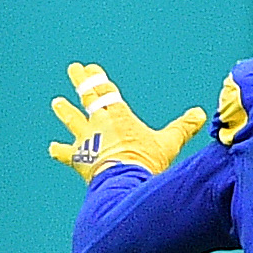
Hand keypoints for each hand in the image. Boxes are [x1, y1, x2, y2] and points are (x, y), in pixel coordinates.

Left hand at [46, 62, 206, 180]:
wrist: (124, 183)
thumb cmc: (146, 162)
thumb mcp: (168, 143)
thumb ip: (183, 127)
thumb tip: (200, 114)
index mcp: (119, 116)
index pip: (106, 90)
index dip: (98, 79)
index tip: (90, 68)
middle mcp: (99, 124)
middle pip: (87, 97)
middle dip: (81, 82)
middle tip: (73, 69)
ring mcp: (87, 141)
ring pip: (72, 121)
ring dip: (65, 111)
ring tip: (57, 102)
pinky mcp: (80, 160)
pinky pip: (66, 154)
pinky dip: (59, 151)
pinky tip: (52, 148)